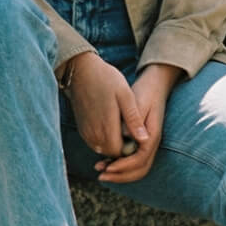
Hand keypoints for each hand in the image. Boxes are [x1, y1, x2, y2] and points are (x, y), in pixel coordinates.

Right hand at [66, 53, 149, 168]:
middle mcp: (93, 134)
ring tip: (126, 132)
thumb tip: (144, 140)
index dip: (131, 151)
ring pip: (102, 150)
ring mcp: (85, 132)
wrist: (81, 71)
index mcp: (106, 127)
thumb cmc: (106, 80)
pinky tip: (114, 128)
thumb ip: (133, 119)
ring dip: (113, 146)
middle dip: (123, 151)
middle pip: (111, 153)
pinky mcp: (81, 129)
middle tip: (134, 136)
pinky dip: (104, 141)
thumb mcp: (125, 95)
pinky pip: (94, 143)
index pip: (120, 153)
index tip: (139, 140)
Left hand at [92, 62, 182, 183]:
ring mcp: (147, 144)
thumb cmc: (145, 93)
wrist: (154, 85)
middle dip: (120, 176)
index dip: (123, 166)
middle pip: (140, 170)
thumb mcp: (138, 103)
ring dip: (119, 173)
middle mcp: (151, 144)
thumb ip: (133, 121)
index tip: (107, 167)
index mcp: (152, 136)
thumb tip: (127, 138)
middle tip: (101, 175)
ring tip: (100, 170)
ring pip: (136, 168)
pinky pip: (132, 161)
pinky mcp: (140, 142)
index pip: (140, 160)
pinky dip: (119, 165)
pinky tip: (105, 161)